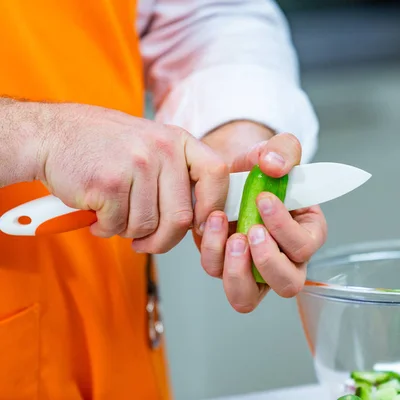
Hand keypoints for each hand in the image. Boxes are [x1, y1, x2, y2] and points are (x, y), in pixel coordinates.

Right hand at [36, 102, 228, 252]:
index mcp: (178, 140)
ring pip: (148, 226)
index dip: (213, 206)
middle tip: (146, 242)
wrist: (52, 133)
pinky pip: (118, 226)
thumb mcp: (152, 145)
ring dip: (130, 232)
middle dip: (164, 240)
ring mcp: (136, 164)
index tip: (199, 225)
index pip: (216, 174)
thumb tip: (203, 220)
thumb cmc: (105, 147)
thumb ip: (178, 174)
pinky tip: (97, 212)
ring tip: (115, 214)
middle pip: (181, 216)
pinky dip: (106, 228)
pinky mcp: (108, 183)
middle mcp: (162, 149)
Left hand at [194, 122, 327, 312]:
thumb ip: (284, 150)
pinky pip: (220, 278)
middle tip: (252, 231)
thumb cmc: (260, 168)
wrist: (230, 172)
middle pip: (288, 284)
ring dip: (237, 271)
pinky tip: (212, 225)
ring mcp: (253, 269)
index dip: (285, 228)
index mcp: (307, 231)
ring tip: (231, 238)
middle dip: (268, 260)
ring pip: (248, 297)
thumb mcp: (276, 150)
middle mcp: (284, 258)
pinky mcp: (226, 268)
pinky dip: (213, 255)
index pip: (305, 245)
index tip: (264, 199)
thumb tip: (273, 165)